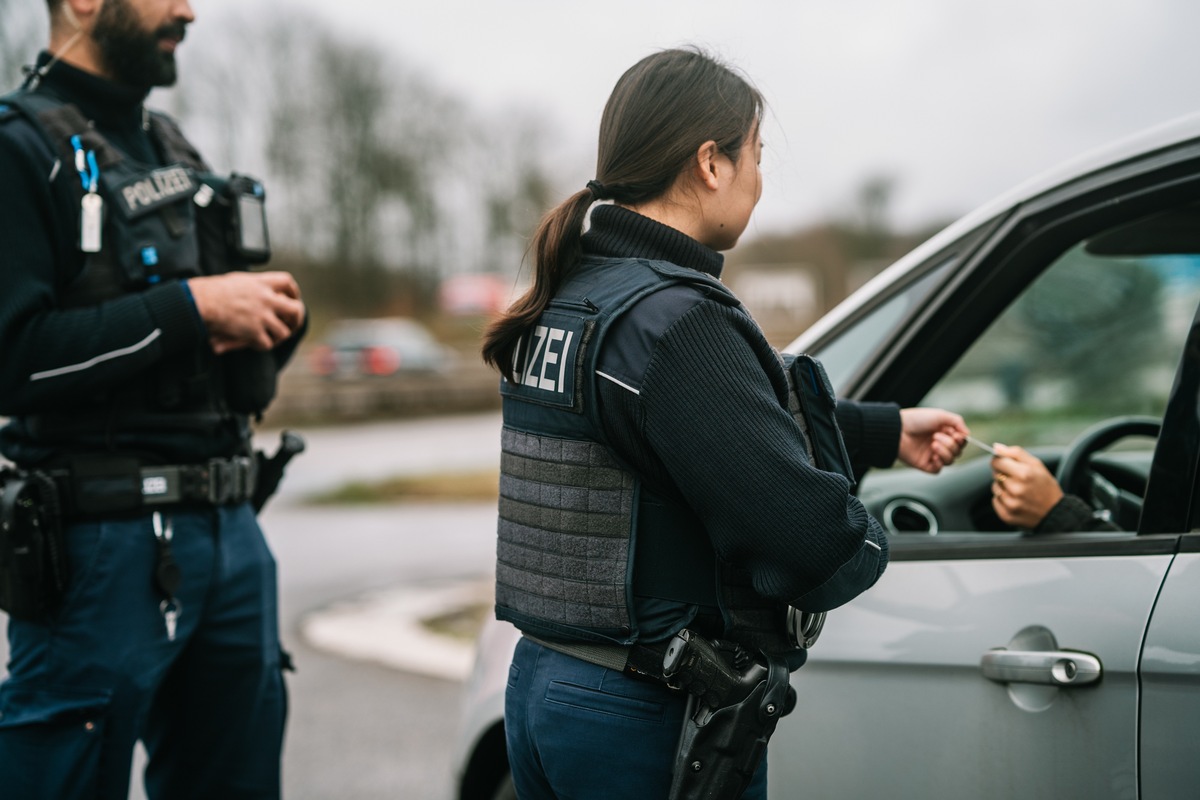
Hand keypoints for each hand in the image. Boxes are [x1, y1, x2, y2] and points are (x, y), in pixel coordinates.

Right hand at [188, 272, 305, 353]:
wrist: (201, 302)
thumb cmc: (213, 290)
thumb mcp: (237, 280)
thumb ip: (253, 285)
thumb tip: (261, 287)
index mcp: (261, 283)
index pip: (287, 282)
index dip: (293, 291)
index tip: (292, 298)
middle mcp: (266, 299)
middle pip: (296, 309)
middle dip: (295, 319)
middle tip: (290, 324)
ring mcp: (261, 316)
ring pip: (284, 332)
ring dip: (278, 336)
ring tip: (270, 336)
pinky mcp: (253, 332)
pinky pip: (267, 344)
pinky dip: (262, 345)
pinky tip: (254, 342)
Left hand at [898, 407, 968, 473]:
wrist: (897, 429)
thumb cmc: (916, 420)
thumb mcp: (940, 415)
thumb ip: (957, 422)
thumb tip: (967, 434)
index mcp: (944, 432)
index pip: (961, 441)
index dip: (961, 440)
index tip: (956, 435)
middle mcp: (939, 444)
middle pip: (957, 452)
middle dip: (950, 445)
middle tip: (936, 436)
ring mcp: (932, 455)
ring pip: (950, 461)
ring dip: (945, 452)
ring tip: (933, 443)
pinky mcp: (924, 464)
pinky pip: (938, 470)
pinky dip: (939, 463)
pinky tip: (933, 455)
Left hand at [990, 443, 1063, 528]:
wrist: (1055, 512)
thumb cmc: (1045, 485)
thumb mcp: (1036, 465)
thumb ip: (1016, 453)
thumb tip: (996, 447)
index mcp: (1024, 474)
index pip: (997, 462)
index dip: (999, 460)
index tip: (1005, 463)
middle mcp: (1016, 489)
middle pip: (995, 474)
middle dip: (1003, 473)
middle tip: (1017, 478)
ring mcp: (1011, 504)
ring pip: (995, 488)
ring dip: (1003, 487)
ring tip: (1018, 490)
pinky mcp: (1007, 515)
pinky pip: (995, 500)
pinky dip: (1002, 499)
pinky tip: (1016, 500)